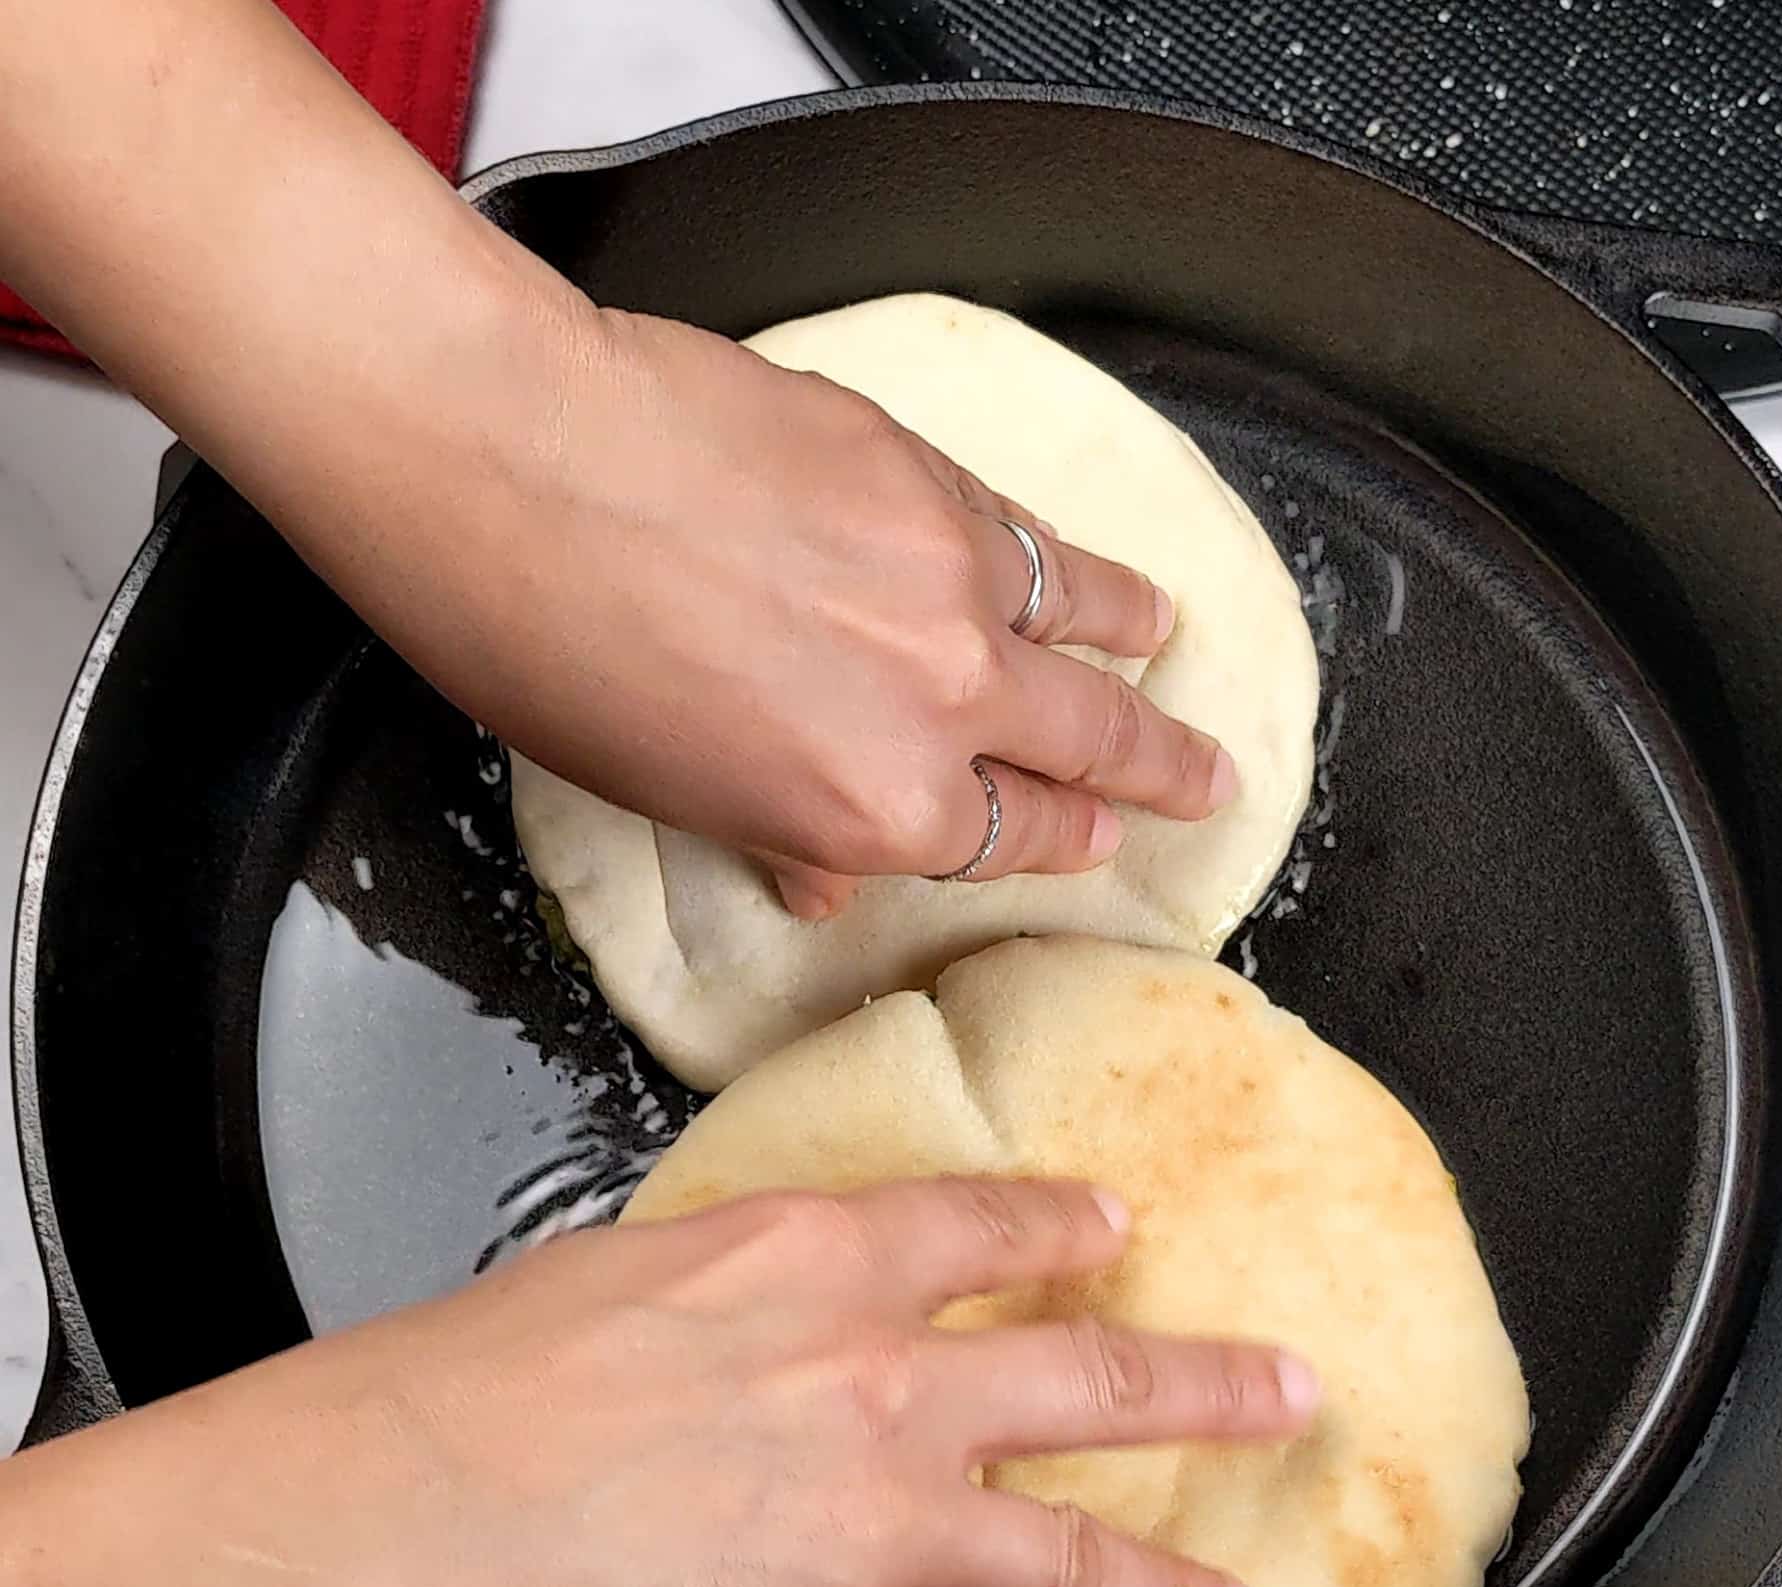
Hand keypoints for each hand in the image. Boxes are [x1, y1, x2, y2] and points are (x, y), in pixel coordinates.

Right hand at [313, 1178, 1315, 1586]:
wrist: (413, 1510)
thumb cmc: (481, 1378)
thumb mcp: (628, 1270)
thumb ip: (733, 1288)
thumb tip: (757, 1310)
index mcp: (826, 1273)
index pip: (988, 1230)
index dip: (1064, 1225)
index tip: (1116, 1225)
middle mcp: (886, 1392)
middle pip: (1096, 1379)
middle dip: (1210, 1385)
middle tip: (1290, 1391)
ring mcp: (878, 1534)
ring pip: (1069, 1562)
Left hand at [364, 310, 1237, 918]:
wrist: (515, 462)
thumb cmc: (553, 648)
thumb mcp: (670, 793)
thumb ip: (783, 830)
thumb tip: (827, 870)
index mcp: (879, 809)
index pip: (1013, 837)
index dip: (1064, 839)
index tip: (1095, 836)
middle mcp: (944, 704)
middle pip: (1093, 743)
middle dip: (1160, 769)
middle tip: (1207, 778)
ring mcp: (952, 580)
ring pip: (1086, 620)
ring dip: (1134, 642)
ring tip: (1165, 643)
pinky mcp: (929, 470)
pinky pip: (1024, 529)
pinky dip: (1063, 555)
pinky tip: (1072, 558)